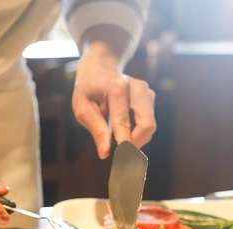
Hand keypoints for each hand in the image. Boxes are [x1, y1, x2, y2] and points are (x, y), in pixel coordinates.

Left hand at [72, 43, 156, 158]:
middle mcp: (136, 88)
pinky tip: (123, 128)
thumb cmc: (89, 88)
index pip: (123, 120)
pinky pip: (147, 123)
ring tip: (118, 138)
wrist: (102, 64)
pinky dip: (137, 132)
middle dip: (136, 145)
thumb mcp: (82, 106)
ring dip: (136, 139)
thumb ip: (95, 128)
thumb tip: (105, 153)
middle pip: (147, 125)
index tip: (124, 161)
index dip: (125, 143)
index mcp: (116, 88)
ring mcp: (146, 92)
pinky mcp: (150, 97)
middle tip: (121, 157)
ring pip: (149, 126)